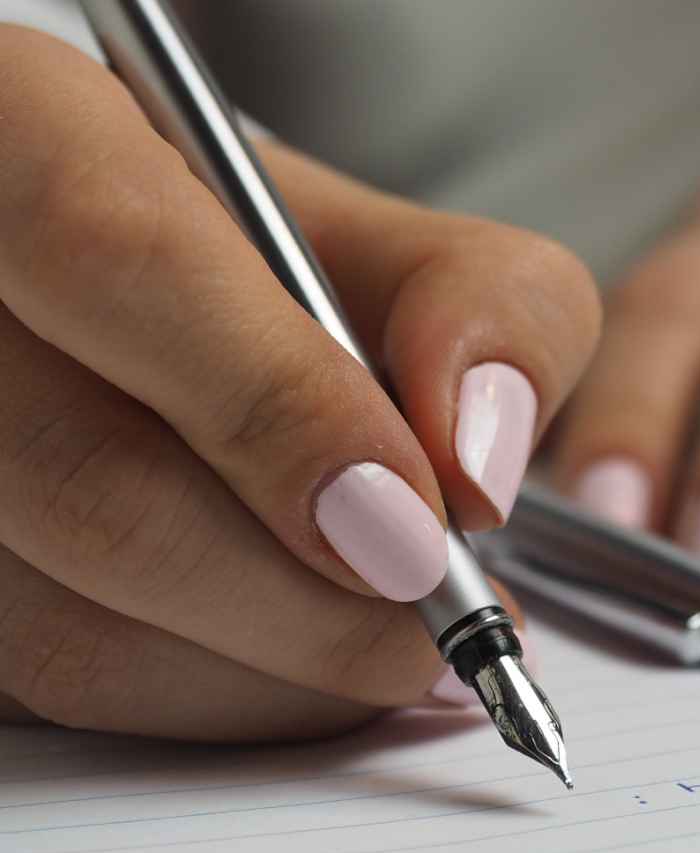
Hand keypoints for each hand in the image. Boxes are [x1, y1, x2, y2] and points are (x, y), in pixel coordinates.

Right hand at [0, 27, 598, 736]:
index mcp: (42, 138)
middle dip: (303, 606)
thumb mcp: (414, 254)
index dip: (277, 411)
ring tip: (379, 644)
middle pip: (90, 482)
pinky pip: (62, 690)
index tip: (417, 534)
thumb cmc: (290, 282)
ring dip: (268, 677)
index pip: (117, 251)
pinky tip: (289, 659)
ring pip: (67, 627)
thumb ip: (492, 312)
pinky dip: (211, 703)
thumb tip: (477, 471)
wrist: (188, 324)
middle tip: (430, 632)